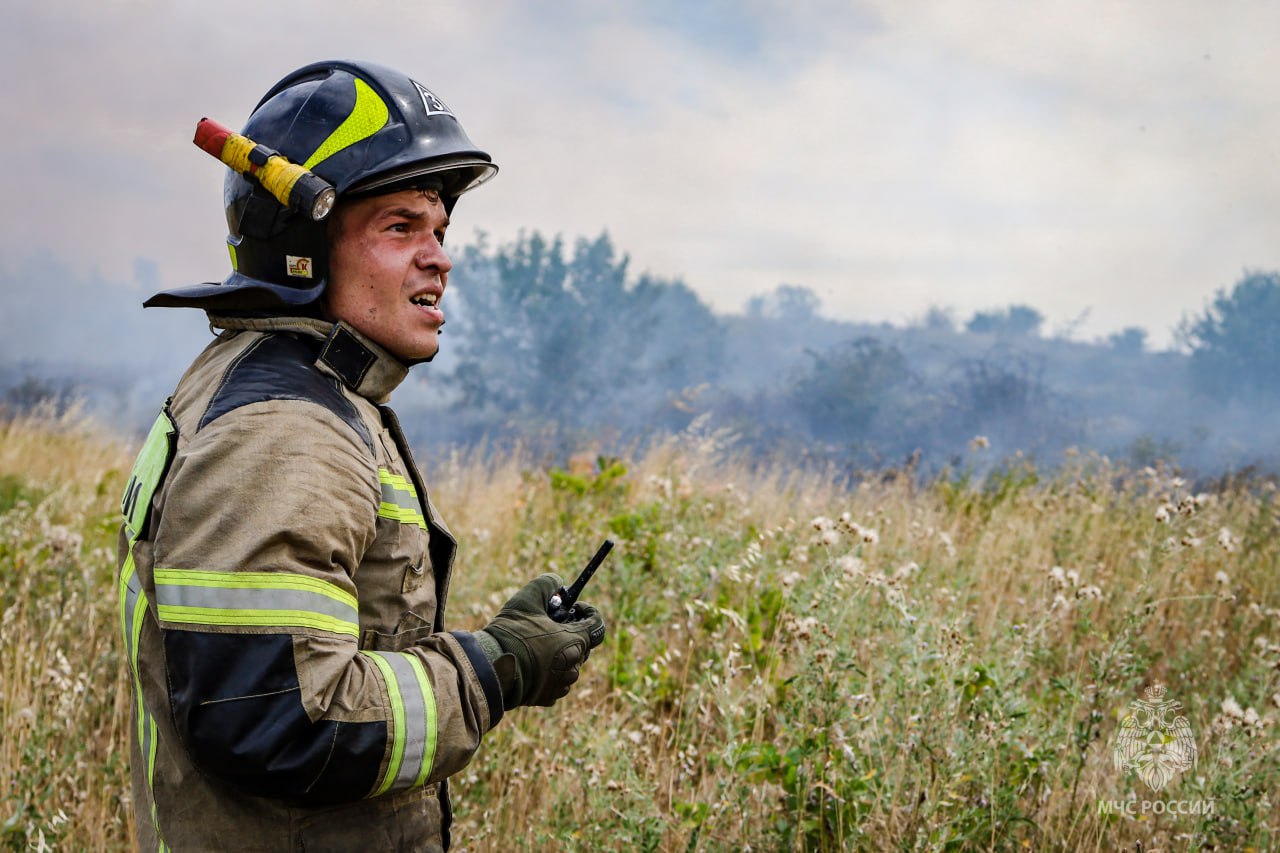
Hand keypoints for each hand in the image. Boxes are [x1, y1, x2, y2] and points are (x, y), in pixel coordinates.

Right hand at [477, 574, 605, 708]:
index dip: (588, 612)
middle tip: (549, 623)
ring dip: (559, 652)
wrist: (490, 670)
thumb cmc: (510, 634)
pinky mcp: (548, 698)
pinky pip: (556, 681)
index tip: (574, 607)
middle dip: (570, 631)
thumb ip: (547, 584)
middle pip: (583, 645)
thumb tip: (558, 583)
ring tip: (536, 643)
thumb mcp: (527, 599)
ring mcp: (561, 684)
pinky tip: (530, 663)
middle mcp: (573, 666)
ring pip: (569, 664)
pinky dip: (549, 670)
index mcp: (575, 642)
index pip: (597, 625)